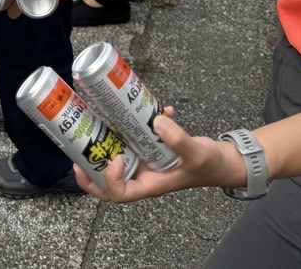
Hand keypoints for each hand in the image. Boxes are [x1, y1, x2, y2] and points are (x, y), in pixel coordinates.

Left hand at [73, 113, 245, 202]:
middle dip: (90, 167)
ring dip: (105, 141)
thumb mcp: (197, 154)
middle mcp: (143, 174)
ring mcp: (145, 161)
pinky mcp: (149, 146)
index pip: (120, 194)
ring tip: (94, 123)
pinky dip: (133, 123)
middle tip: (78, 148)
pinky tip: (143, 107)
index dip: (109, 180)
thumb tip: (158, 121)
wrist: (222, 161)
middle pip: (108, 180)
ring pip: (116, 155)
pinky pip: (133, 137)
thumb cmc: (210, 166)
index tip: (113, 158)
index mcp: (150, 185)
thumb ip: (179, 140)